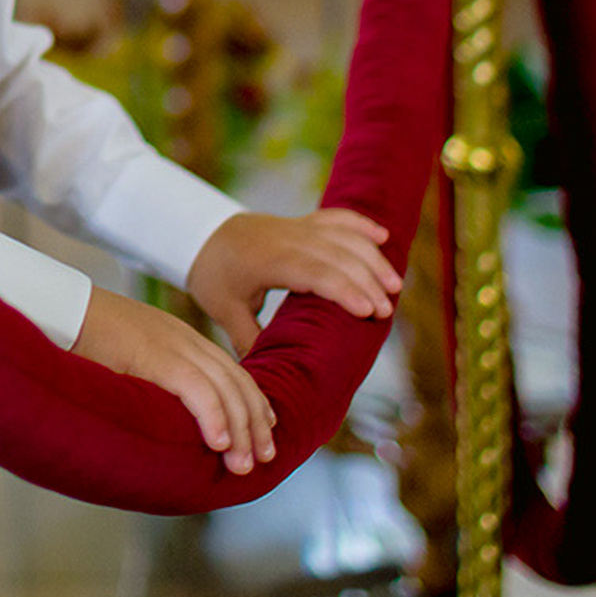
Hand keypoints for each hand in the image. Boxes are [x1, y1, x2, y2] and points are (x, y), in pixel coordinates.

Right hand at [73, 286, 275, 474]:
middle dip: (255, 422)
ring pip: (225, 389)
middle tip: (263, 458)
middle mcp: (184, 340)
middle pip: (237, 381)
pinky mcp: (158, 357)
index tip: (265, 428)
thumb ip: (151, 379)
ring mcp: (173, 346)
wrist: (62, 309)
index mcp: (180, 338)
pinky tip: (220, 443)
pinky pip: (197, 390)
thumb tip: (159, 419)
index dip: (252, 400)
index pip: (231, 370)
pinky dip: (214, 418)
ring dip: (240, 430)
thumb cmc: (84, 338)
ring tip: (243, 464)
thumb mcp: (129, 357)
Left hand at [185, 208, 402, 352]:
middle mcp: (287, 239)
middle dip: (367, 281)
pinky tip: (382, 237)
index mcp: (268, 261)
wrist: (199, 233)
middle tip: (388, 311)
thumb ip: (248, 340)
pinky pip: (336, 217)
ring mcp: (296, 227)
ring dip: (371, 257)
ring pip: (342, 236)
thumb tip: (267, 378)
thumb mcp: (224, 310)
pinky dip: (360, 225)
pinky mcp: (302, 222)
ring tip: (396, 285)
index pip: (313, 272)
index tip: (367, 311)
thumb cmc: (213, 276)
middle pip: (336, 255)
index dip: (343, 290)